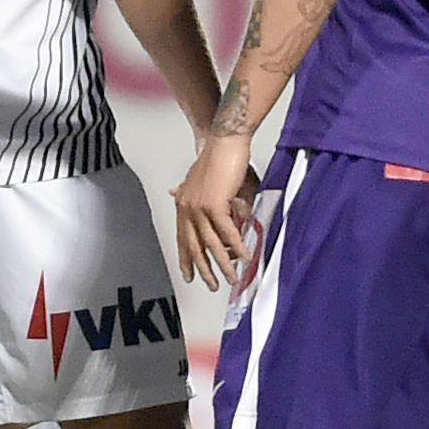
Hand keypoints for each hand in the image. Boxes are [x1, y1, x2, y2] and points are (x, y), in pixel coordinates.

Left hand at [173, 131, 254, 290]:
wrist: (223, 143)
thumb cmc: (218, 160)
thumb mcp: (206, 183)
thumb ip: (200, 199)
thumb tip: (188, 203)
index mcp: (183, 204)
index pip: (182, 237)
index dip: (186, 258)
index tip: (189, 275)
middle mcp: (187, 208)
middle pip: (194, 246)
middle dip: (203, 269)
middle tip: (212, 286)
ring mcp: (199, 207)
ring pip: (212, 244)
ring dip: (224, 264)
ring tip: (233, 279)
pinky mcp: (215, 205)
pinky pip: (227, 233)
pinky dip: (237, 247)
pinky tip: (246, 257)